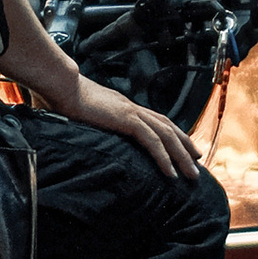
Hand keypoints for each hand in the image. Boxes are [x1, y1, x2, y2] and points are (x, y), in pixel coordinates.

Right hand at [64, 70, 202, 180]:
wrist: (60, 84)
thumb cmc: (62, 97)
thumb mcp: (79, 114)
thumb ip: (86, 122)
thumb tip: (77, 131)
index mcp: (122, 107)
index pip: (154, 120)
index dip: (171, 133)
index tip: (182, 146)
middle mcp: (131, 108)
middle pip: (167, 127)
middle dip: (185, 145)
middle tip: (197, 162)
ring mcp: (130, 112)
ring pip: (166, 135)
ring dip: (181, 156)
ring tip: (192, 174)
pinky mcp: (126, 119)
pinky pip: (152, 141)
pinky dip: (164, 157)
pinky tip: (171, 173)